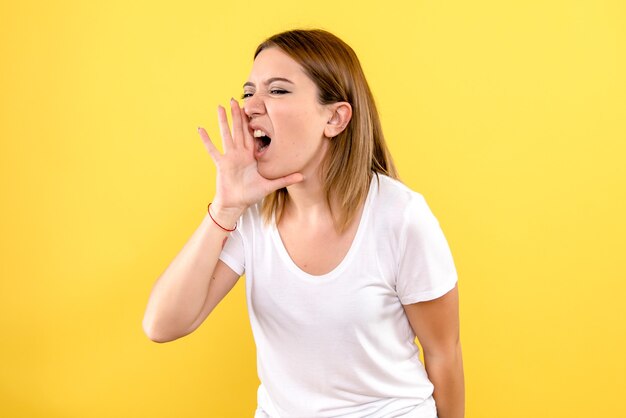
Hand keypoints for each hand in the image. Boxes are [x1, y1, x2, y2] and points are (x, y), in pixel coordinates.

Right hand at [197, 98, 303, 213]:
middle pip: (238, 129)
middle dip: (237, 114)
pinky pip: (213, 149)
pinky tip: (200, 129)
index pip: (251, 134)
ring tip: (219, 106)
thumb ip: (285, 179)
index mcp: (251, 155)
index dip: (251, 121)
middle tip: (234, 99)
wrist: (236, 204)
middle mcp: (240, 153)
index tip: (252, 108)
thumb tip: (302, 175)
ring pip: (226, 134)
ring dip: (223, 121)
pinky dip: (206, 140)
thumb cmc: (251, 194)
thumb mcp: (270, 185)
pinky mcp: (221, 163)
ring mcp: (229, 157)